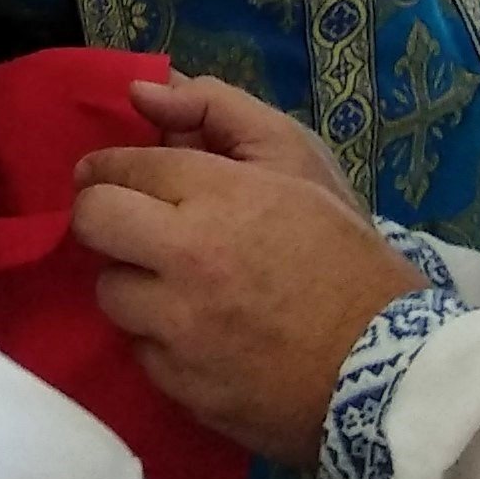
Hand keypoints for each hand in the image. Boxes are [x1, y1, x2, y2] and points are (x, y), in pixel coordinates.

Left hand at [72, 76, 420, 460]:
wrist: (387, 366)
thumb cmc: (344, 251)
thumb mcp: (297, 158)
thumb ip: (216, 108)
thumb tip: (141, 91)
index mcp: (215, 195)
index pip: (118, 168)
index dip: (110, 168)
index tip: (117, 177)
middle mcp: (184, 259)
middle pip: (92, 222)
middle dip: (104, 215)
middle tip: (135, 225)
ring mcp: (179, 330)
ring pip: (109, 292)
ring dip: (135, 282)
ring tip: (178, 285)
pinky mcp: (182, 387)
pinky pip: (140, 351)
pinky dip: (161, 339)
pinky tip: (201, 334)